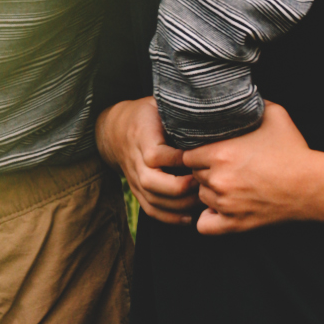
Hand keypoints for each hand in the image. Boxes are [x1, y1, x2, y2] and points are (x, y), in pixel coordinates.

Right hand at [97, 96, 197, 224]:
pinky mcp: (137, 191)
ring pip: (153, 200)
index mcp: (141, 138)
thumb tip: (208, 116)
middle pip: (152, 182)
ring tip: (203, 201)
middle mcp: (135, 162)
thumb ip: (177, 112)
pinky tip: (189, 218)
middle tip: (205, 182)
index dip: (179, 160)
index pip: (156, 155)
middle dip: (181, 187)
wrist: (115, 131)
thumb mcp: (159, 105)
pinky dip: (169, 218)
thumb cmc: (146, 115)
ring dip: (179, 205)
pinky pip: (151, 210)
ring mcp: (134, 179)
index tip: (200, 159)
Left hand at [186, 101, 317, 233]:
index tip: (209, 153)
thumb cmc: (293, 150)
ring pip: (201, 197)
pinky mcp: (234, 224)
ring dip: (211, 192)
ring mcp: (225, 204)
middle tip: (224, 168)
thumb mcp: (274, 115)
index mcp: (220, 153)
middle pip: (195, 175)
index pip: (187, 155)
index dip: (198, 153)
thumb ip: (251, 102)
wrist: (312, 186)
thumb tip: (238, 94)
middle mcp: (218, 179)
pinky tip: (220, 209)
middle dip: (206, 171)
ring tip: (229, 185)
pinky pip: (204, 225)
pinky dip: (209, 219)